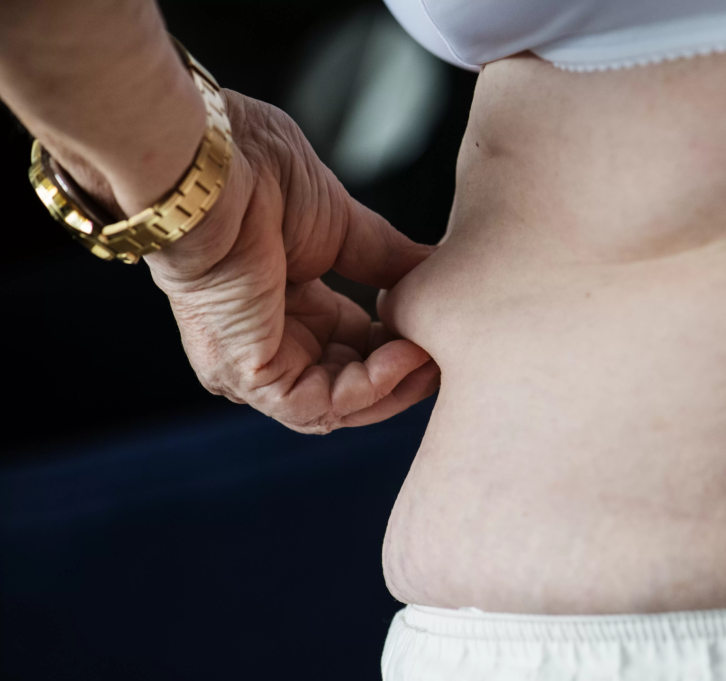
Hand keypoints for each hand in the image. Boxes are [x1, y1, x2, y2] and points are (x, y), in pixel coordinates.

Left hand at [144, 91, 438, 432]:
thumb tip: (439, 271)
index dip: (402, 348)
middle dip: (406, 376)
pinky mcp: (250, 375)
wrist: (214, 167)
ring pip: (338, 407)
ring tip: (435, 356)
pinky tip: (406, 355)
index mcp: (288, 307)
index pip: (356, 350)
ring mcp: (257, 364)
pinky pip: (319, 405)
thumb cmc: (258, 176)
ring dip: (396, 387)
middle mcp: (271, 343)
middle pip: (351, 387)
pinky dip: (371, 389)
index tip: (443, 333)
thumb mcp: (342, 227)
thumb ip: (388, 259)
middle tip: (451, 356)